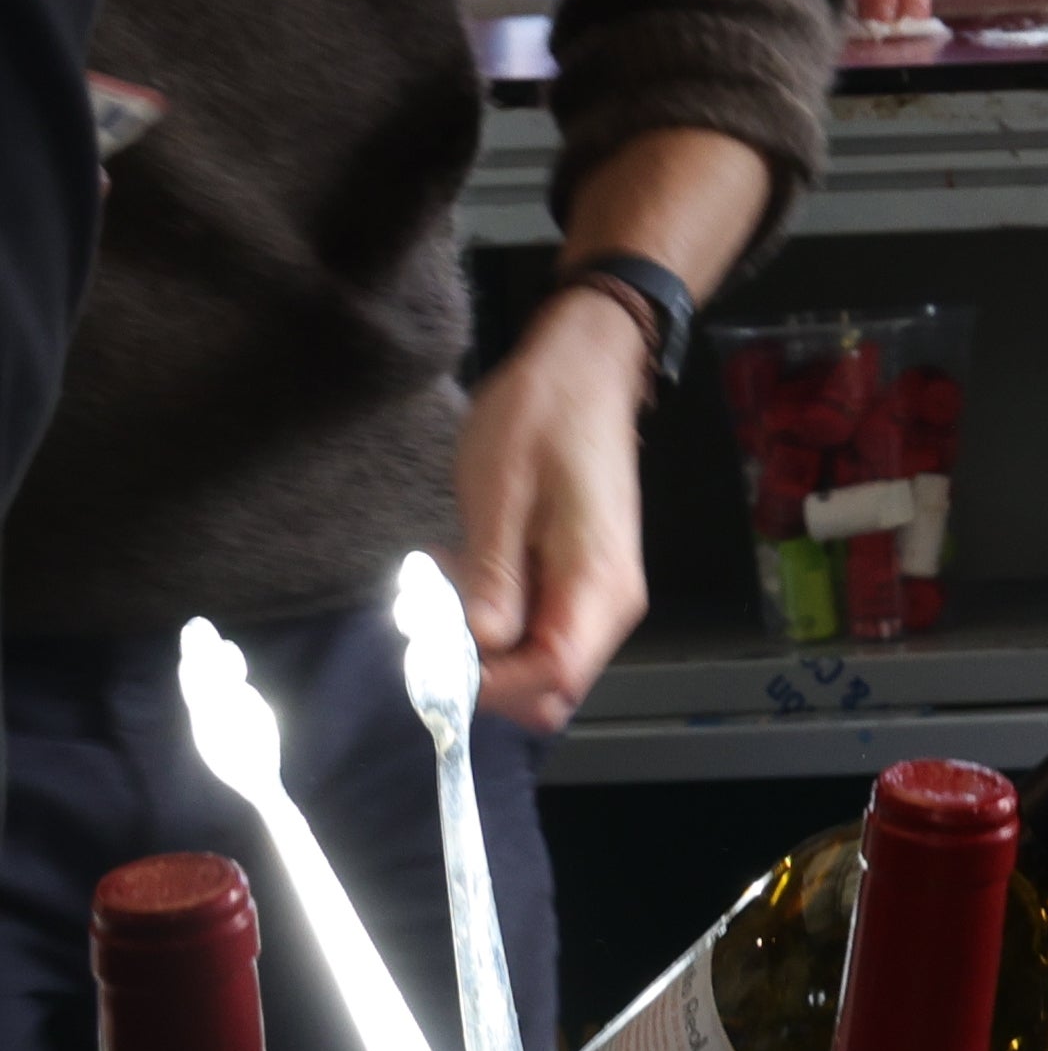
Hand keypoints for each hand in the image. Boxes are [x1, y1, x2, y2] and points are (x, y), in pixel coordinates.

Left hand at [456, 294, 653, 730]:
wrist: (586, 366)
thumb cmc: (540, 418)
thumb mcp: (500, 493)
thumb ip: (495, 576)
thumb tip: (482, 646)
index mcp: (598, 581)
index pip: (554, 677)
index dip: (493, 684)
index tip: (438, 651)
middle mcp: (611, 600)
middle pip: (552, 683)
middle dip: (485, 667)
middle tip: (434, 616)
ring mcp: (600, 590)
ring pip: (542, 661)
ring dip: (484, 641)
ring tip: (444, 582)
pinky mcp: (582, 577)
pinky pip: (539, 629)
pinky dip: (494, 617)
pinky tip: (465, 569)